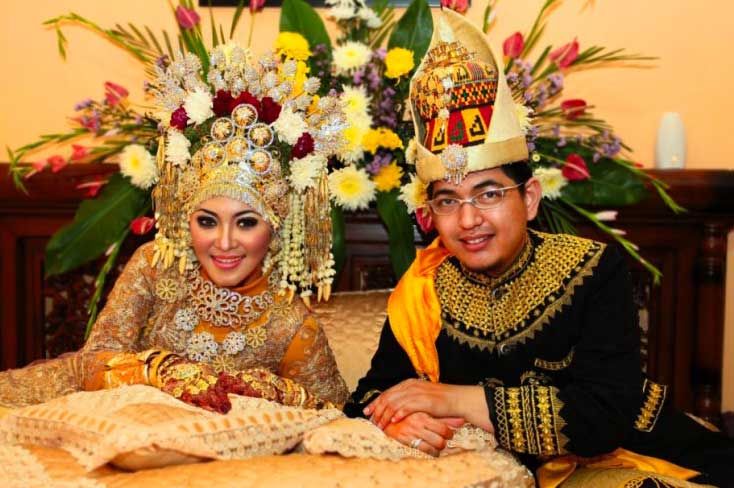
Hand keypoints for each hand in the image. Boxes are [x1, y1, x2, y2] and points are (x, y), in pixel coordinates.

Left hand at [364, 379, 492, 431]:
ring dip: (385, 415)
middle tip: (370, 421)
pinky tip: (393, 422)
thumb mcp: (421, 396)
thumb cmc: (439, 401)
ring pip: (394, 404)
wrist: (457, 399)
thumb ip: (408, 399)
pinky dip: (398, 414)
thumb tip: (394, 409)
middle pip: (387, 397)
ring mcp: (416, 392)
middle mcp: (410, 386)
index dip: (375, 402)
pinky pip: (406, 408)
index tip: (367, 411)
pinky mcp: (423, 400)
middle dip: (377, 410)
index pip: (387, 392)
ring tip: (380, 425)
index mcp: (408, 384)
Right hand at [383, 411, 464, 456]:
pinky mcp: (407, 442)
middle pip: (441, 438)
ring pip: (435, 445)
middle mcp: (419, 425)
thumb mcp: (424, 413)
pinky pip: (426, 451)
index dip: (450, 433)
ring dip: (439, 447)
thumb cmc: (407, 416)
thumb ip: (442, 417)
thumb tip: (462, 420)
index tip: (449, 433)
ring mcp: (413, 434)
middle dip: (445, 441)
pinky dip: (432, 452)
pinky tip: (432, 450)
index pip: (443, 427)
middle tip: (444, 439)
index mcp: (423, 415)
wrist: (385, 420)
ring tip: (438, 444)